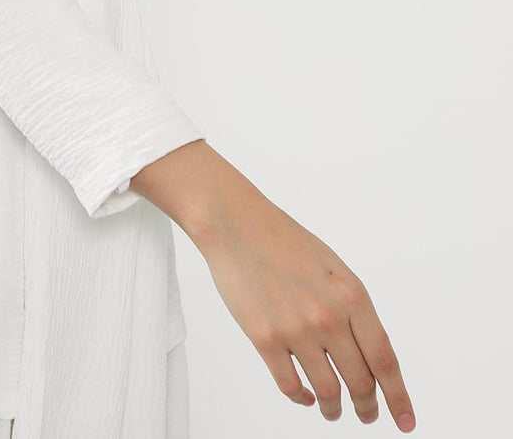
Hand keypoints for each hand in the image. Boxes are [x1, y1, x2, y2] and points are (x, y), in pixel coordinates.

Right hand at [132, 142, 415, 429]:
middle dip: (367, 406)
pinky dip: (302, 398)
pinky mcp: (265, 339)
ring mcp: (297, 330)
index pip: (384, 360)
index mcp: (352, 295)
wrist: (236, 224)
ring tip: (332, 409)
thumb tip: (366, 353)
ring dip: (333, 408)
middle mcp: (329, 316)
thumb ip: (352, 309)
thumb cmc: (284, 242)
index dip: (398, 397)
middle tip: (366, 414)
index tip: (405, 421)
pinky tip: (305, 395)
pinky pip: (291, 387)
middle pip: (361, 383)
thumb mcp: (333, 269)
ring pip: (328, 392)